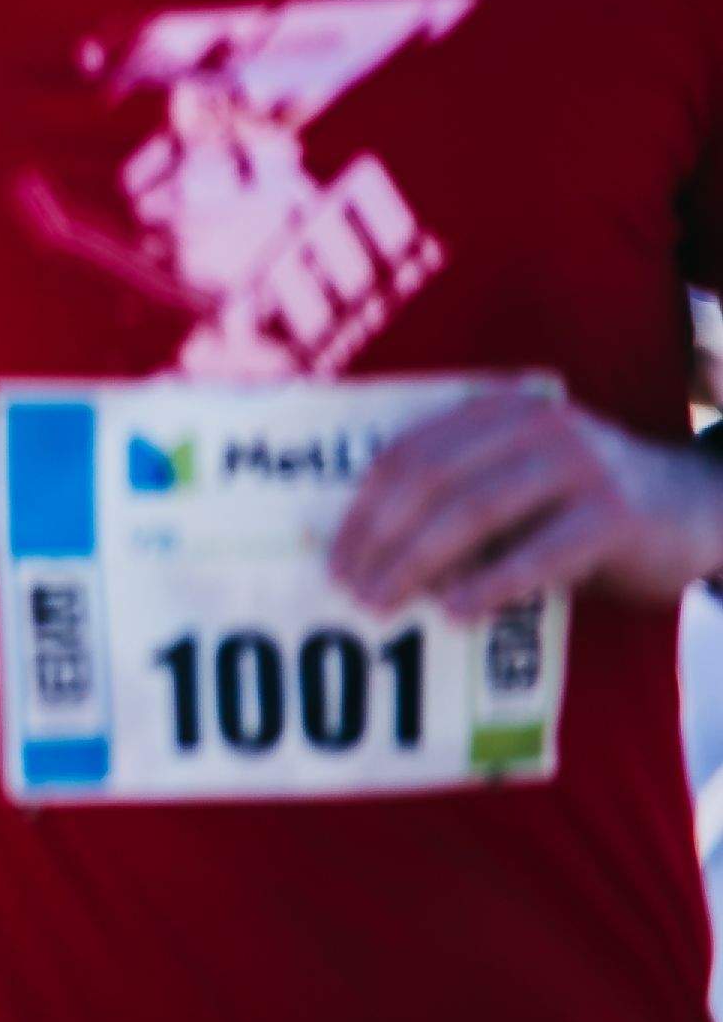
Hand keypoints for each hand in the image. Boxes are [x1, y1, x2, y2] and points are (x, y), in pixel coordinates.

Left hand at [330, 389, 722, 621]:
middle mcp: (534, 424)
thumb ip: (458, 499)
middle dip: (381, 539)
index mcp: (497, 409)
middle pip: (431, 479)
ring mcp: (578, 465)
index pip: (407, 452)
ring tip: (384, 604)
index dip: (363, 507)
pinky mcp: (614, 515)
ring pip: (475, 511)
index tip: (334, 557)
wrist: (699, 510)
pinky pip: (538, 553)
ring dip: (417, 563)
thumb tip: (371, 556)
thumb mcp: (518, 483)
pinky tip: (455, 612)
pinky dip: (489, 584)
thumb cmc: (584, 505)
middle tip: (350, 590)